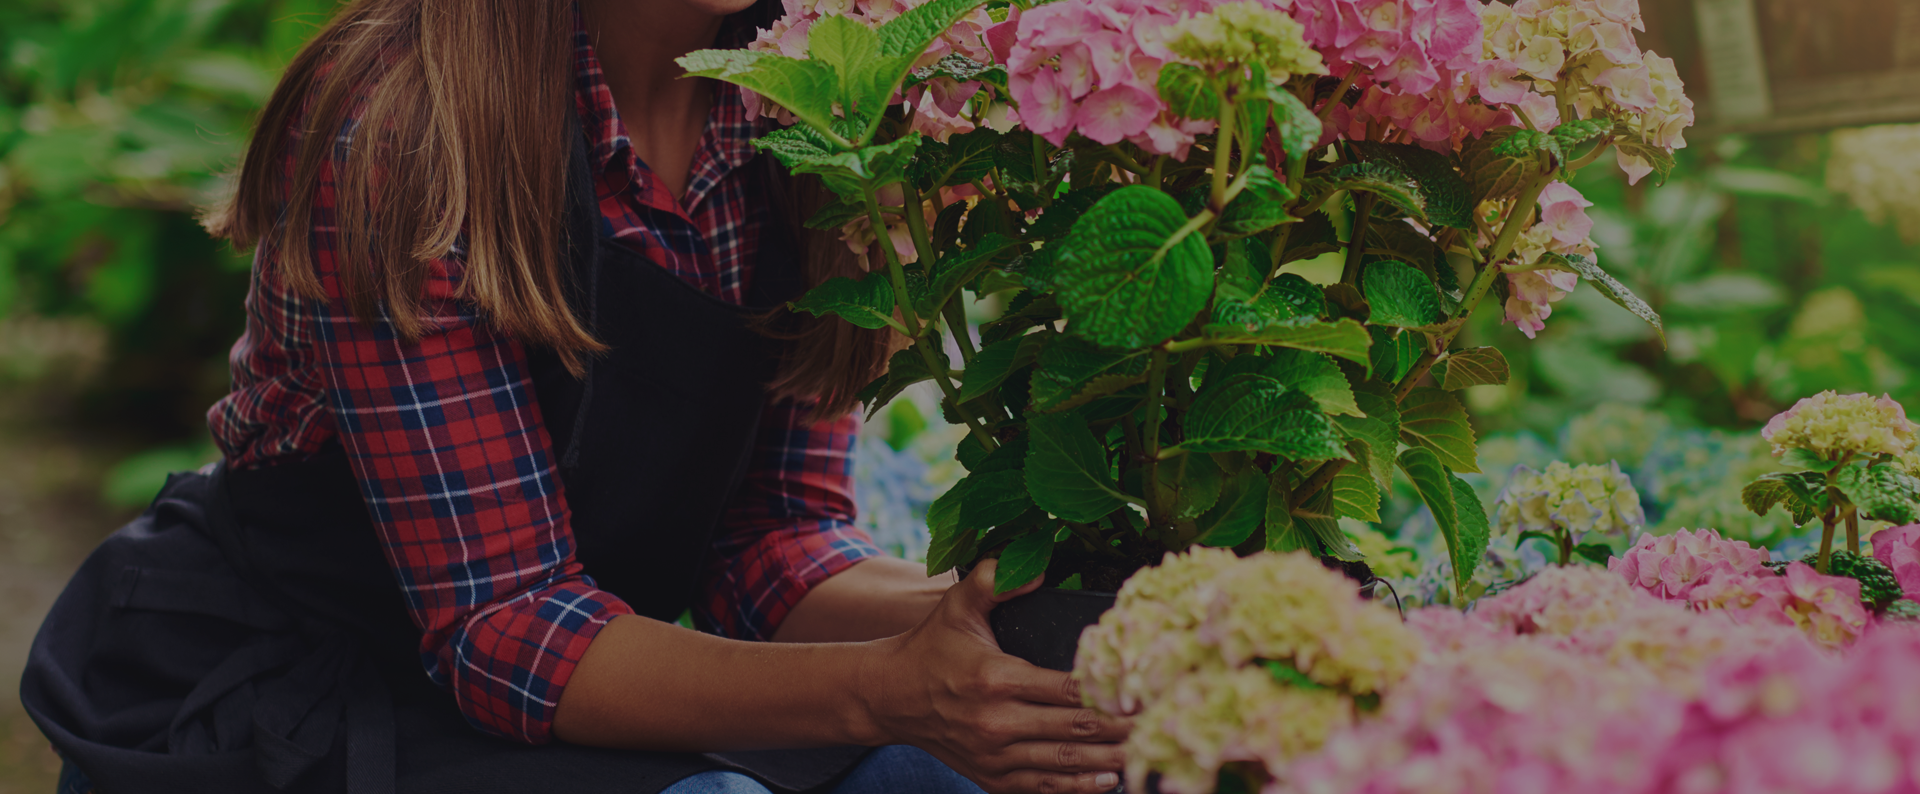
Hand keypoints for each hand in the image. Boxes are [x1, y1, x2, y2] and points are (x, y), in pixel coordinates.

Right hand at [858, 559, 1130, 793]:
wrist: (890, 696)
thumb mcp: (958, 604)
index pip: (1067, 688)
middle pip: (1076, 729)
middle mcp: (997, 722)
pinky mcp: (991, 777)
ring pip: (1065, 763)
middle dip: (1122, 728)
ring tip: (1145, 753)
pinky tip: (1108, 781)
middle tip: (1161, 721)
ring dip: (1109, 762)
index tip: (1146, 689)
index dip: (1110, 691)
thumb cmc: (932, 646)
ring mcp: (994, 755)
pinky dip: (1077, 788)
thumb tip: (1037, 569)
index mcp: (996, 678)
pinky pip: (1042, 787)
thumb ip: (994, 580)